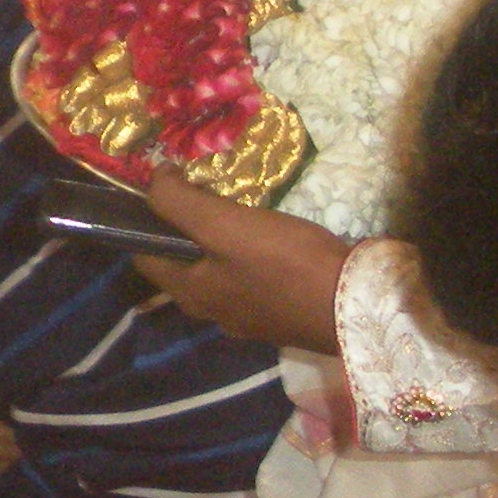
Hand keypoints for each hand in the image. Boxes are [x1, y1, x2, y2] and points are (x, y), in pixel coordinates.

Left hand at [133, 171, 355, 350]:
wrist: (353, 303)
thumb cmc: (285, 263)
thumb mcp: (225, 225)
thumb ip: (181, 203)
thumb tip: (154, 179)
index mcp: (190, 294)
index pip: (144, 257)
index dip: (144, 221)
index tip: (163, 188)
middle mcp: (211, 312)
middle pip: (182, 264)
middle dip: (184, 229)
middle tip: (201, 191)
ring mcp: (246, 317)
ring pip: (216, 272)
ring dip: (217, 243)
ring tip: (233, 208)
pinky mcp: (276, 314)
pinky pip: (248, 280)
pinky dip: (247, 257)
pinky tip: (266, 237)